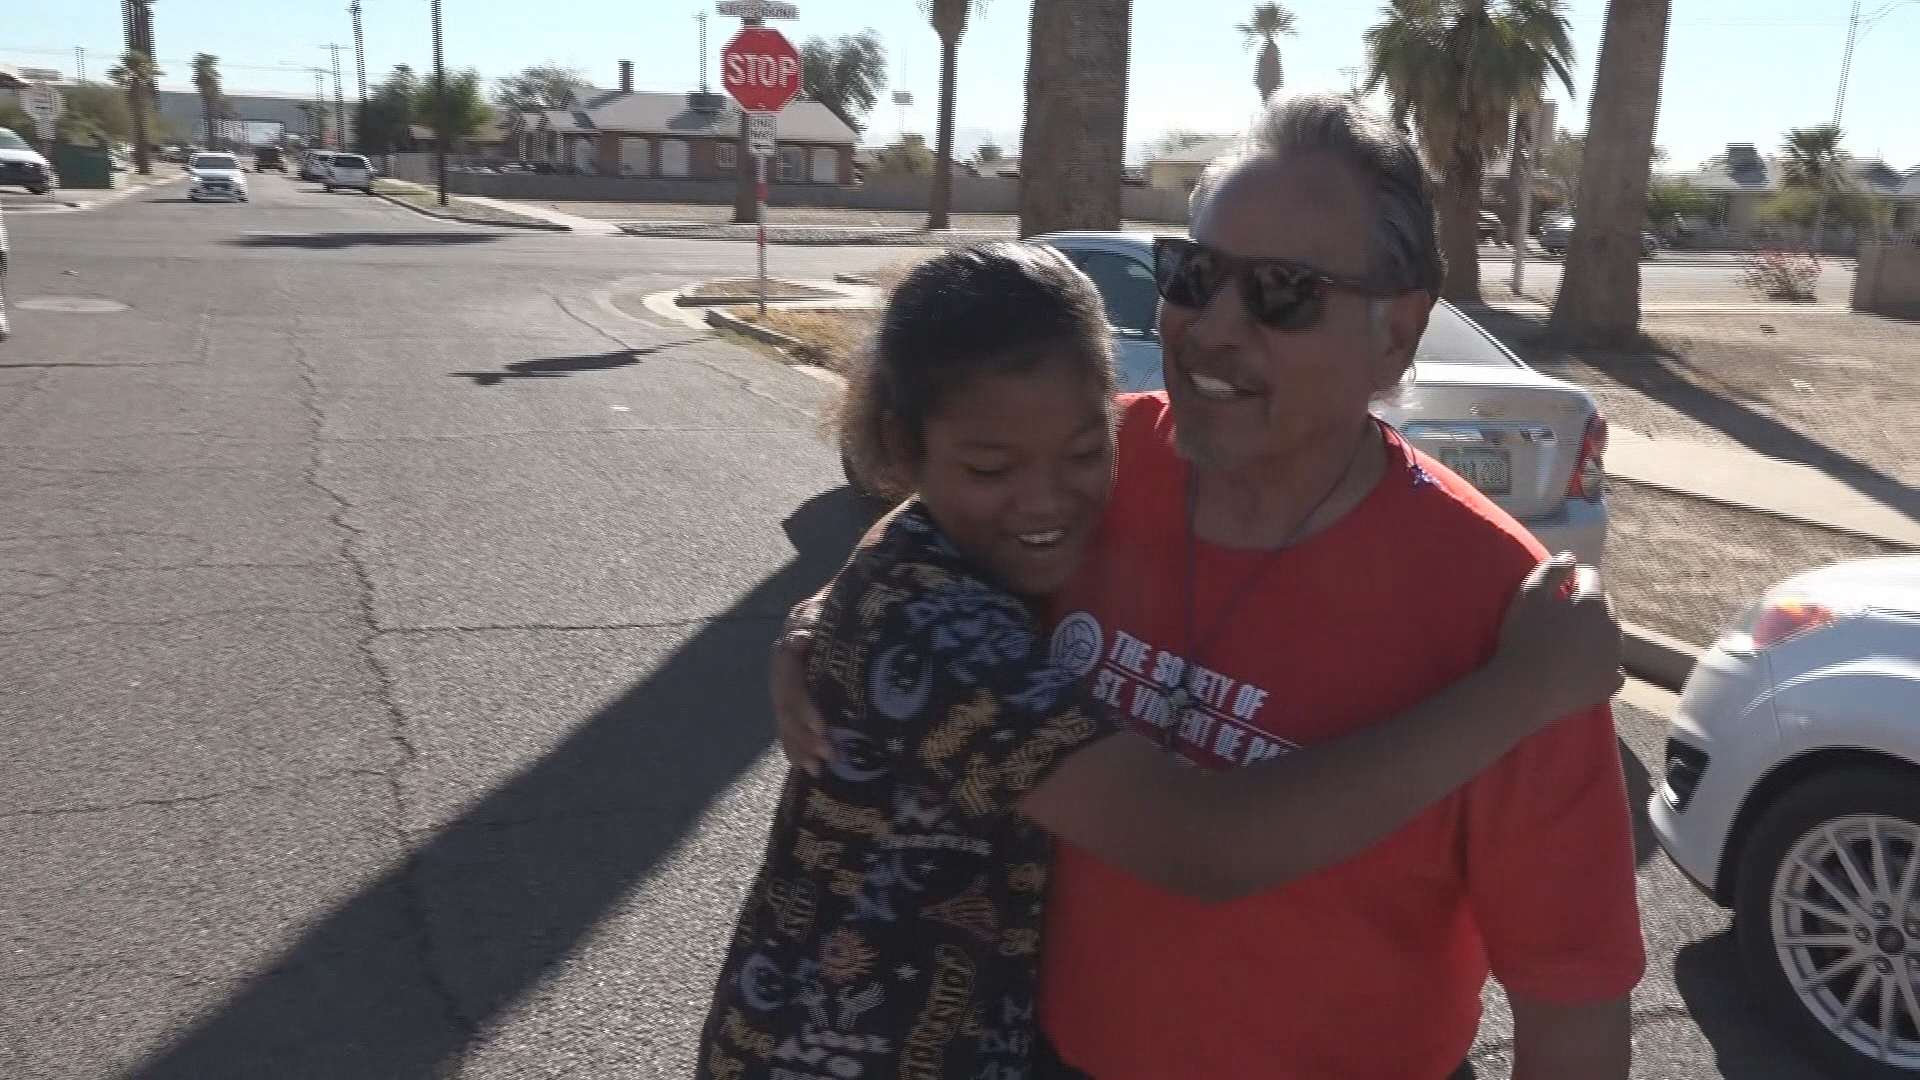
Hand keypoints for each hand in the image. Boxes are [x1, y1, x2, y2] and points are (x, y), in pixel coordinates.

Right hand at [770, 602, 830, 776]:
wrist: (829, 613)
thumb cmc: (836, 613)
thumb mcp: (827, 613)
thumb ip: (813, 624)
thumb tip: (799, 639)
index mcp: (788, 650)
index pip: (790, 681)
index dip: (802, 706)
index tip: (821, 727)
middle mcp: (780, 672)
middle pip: (786, 707)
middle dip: (804, 735)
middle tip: (828, 754)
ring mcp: (783, 688)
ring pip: (785, 721)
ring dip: (799, 747)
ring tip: (817, 769)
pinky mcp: (791, 702)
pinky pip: (787, 727)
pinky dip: (794, 748)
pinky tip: (804, 767)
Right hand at [1492, 554, 1624, 721]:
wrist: (1526, 690)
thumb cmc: (1524, 638)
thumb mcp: (1528, 594)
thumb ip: (1551, 569)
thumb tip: (1570, 557)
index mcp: (1593, 602)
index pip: (1592, 576)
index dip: (1573, 576)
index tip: (1557, 586)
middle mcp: (1612, 626)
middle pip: (1604, 605)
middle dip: (1588, 604)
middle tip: (1561, 614)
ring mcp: (1615, 656)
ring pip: (1610, 635)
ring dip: (1595, 633)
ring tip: (1569, 642)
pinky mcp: (1611, 682)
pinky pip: (1612, 667)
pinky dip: (1601, 664)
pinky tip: (1583, 667)